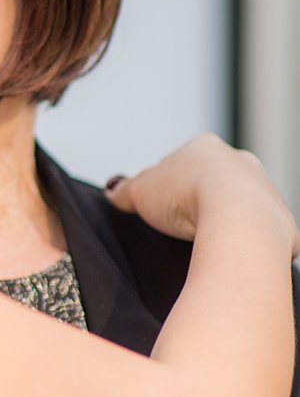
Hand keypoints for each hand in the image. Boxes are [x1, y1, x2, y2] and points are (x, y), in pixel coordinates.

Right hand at [107, 133, 299, 256]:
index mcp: (204, 146)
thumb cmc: (191, 197)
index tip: (159, 203)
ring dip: (224, 219)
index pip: (181, 162)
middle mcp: (240, 162)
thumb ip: (124, 190)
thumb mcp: (138, 191)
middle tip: (181, 220)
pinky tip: (230, 250)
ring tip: (204, 238)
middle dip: (198, 199)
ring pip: (240, 205)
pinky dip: (246, 240)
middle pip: (213, 181)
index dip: (166, 184)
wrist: (236, 219)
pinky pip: (261, 231)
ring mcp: (265, 190)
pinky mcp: (281, 220)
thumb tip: (115, 191)